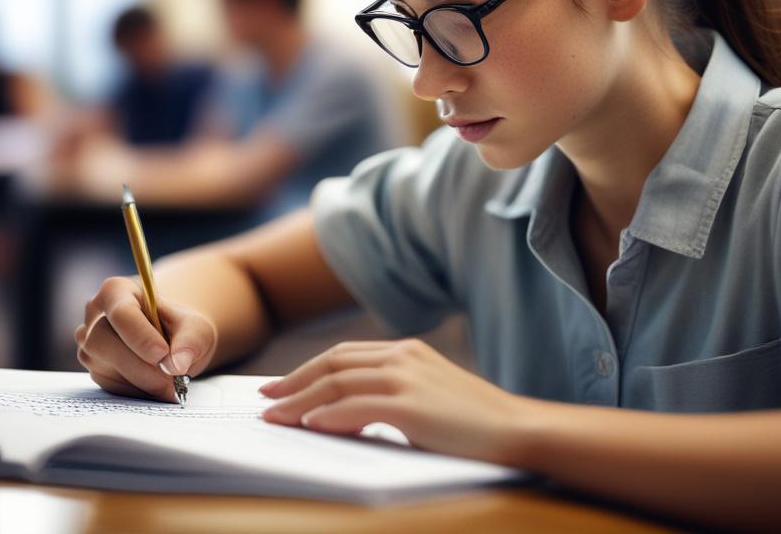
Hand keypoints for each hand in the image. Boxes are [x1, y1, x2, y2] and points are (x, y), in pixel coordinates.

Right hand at [76, 276, 217, 401]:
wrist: (174, 343)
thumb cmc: (181, 328)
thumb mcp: (196, 327)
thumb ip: (190, 341)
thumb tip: (177, 365)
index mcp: (117, 291)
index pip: (120, 312)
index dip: (140, 336)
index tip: (163, 354)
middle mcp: (96, 316)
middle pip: (103, 341)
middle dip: (139, 365)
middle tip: (171, 377)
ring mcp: (91, 345)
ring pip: (103, 367)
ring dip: (141, 381)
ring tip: (171, 384)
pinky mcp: (95, 369)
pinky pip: (109, 385)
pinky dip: (137, 391)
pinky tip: (157, 388)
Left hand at [260, 339, 528, 463]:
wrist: (515, 430)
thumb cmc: (473, 423)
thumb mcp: (429, 396)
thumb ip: (391, 395)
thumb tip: (345, 412)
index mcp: (406, 351)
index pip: (343, 355)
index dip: (306, 369)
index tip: (280, 386)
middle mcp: (402, 356)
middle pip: (332, 364)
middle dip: (293, 382)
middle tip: (265, 400)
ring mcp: (406, 378)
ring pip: (336, 383)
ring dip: (299, 402)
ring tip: (275, 418)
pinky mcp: (410, 406)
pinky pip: (354, 407)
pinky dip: (327, 416)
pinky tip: (309, 425)